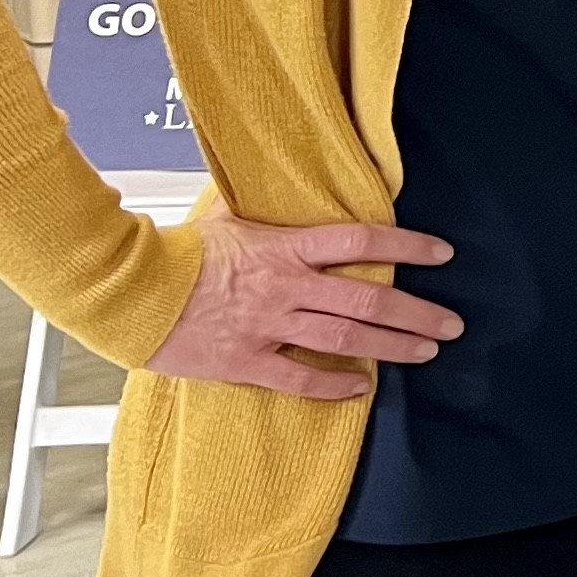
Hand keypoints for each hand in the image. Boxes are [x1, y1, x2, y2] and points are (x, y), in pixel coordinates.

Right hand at [144, 213, 458, 399]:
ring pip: (344, 339)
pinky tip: (361, 389)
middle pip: (366, 300)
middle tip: (450, 323)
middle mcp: (284, 287)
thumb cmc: (176, 252)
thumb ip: (269, 214)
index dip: (407, 247)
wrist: (126, 291)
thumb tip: (288, 187)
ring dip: (391, 346)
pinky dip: (334, 387)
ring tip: (425, 351)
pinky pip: (299, 379)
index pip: (361, 242)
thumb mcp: (229, 219)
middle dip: (416, 312)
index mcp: (284, 248)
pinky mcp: (243, 361)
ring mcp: (266, 326)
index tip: (442, 253)